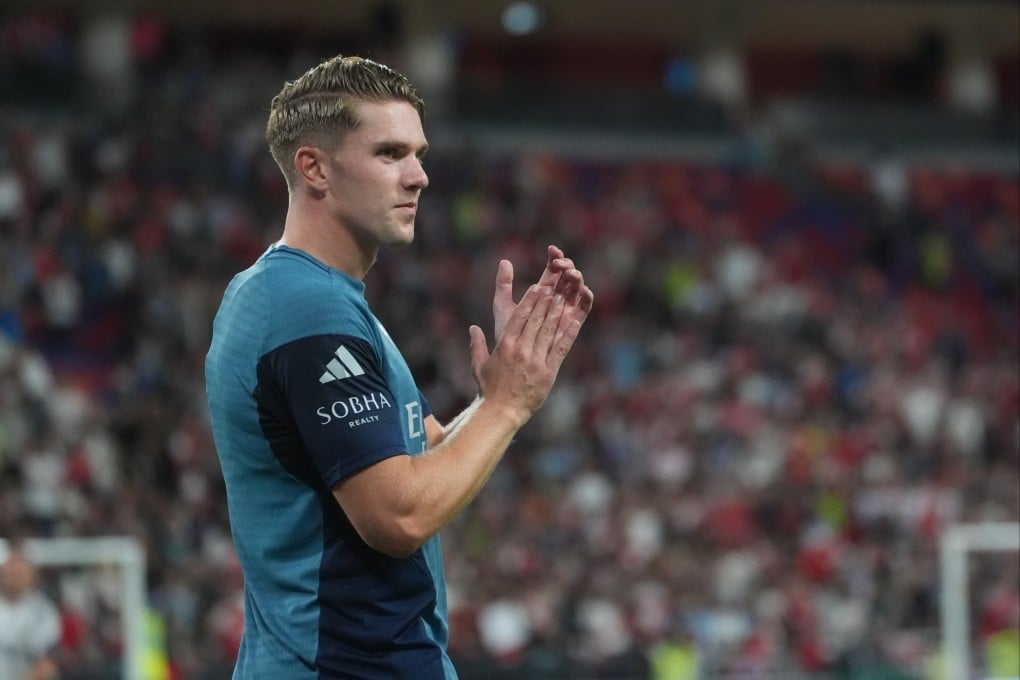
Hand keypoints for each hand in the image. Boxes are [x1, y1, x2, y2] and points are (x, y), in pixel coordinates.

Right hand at [468, 283, 581, 424]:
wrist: (502, 412)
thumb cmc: (489, 390)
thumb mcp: (478, 366)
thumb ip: (477, 345)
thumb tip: (472, 328)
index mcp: (505, 346)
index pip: (519, 317)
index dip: (530, 300)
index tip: (537, 287)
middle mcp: (521, 351)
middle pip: (536, 320)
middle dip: (545, 301)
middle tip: (553, 286)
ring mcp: (536, 361)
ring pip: (548, 332)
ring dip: (557, 313)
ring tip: (563, 298)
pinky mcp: (548, 373)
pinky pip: (560, 350)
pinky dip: (568, 335)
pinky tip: (574, 322)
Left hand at [493, 244, 593, 341]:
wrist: (514, 359)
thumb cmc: (507, 334)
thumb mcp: (503, 307)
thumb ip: (503, 285)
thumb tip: (505, 261)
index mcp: (541, 291)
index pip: (552, 269)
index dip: (555, 257)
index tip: (552, 250)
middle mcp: (556, 298)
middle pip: (567, 276)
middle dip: (566, 265)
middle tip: (560, 263)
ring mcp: (566, 310)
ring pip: (577, 289)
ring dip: (577, 278)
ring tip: (571, 273)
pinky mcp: (573, 322)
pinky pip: (584, 308)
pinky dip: (587, 297)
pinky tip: (584, 290)